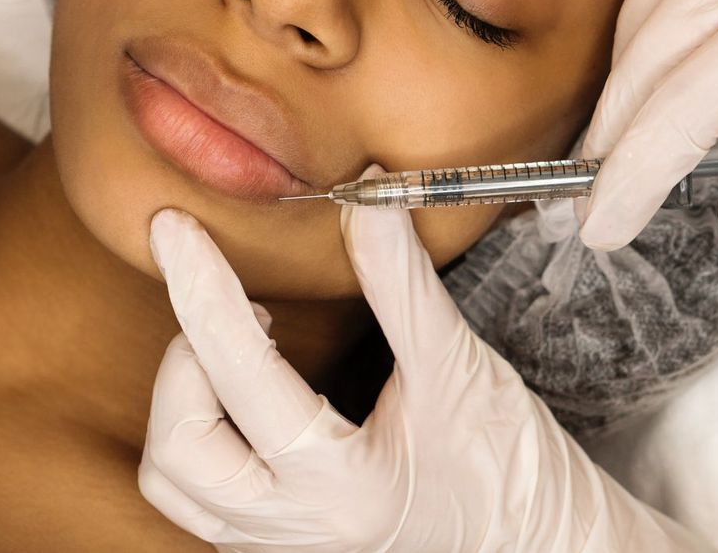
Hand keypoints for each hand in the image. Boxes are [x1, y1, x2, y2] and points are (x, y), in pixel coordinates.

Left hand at [138, 168, 706, 551]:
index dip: (203, 291)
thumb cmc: (510, 469)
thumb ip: (404, 285)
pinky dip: (196, 441)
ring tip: (235, 352)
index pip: (244, 376)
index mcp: (343, 484)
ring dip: (180, 404)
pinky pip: (197, 501)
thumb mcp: (460, 369)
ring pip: (173, 483)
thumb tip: (368, 198)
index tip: (177, 231)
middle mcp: (297, 527)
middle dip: (183, 359)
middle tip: (231, 307)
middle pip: (180, 448)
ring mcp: (280, 546)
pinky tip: (237, 399)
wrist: (544, 548)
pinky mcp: (276, 548)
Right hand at [575, 0, 717, 249]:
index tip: (601, 225)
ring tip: (628, 129)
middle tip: (587, 197)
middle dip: (610, 142)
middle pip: (640, 67)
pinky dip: (648, 10)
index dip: (637, 176)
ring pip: (632, 19)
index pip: (689, 109)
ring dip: (627, 82)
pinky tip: (670, 31)